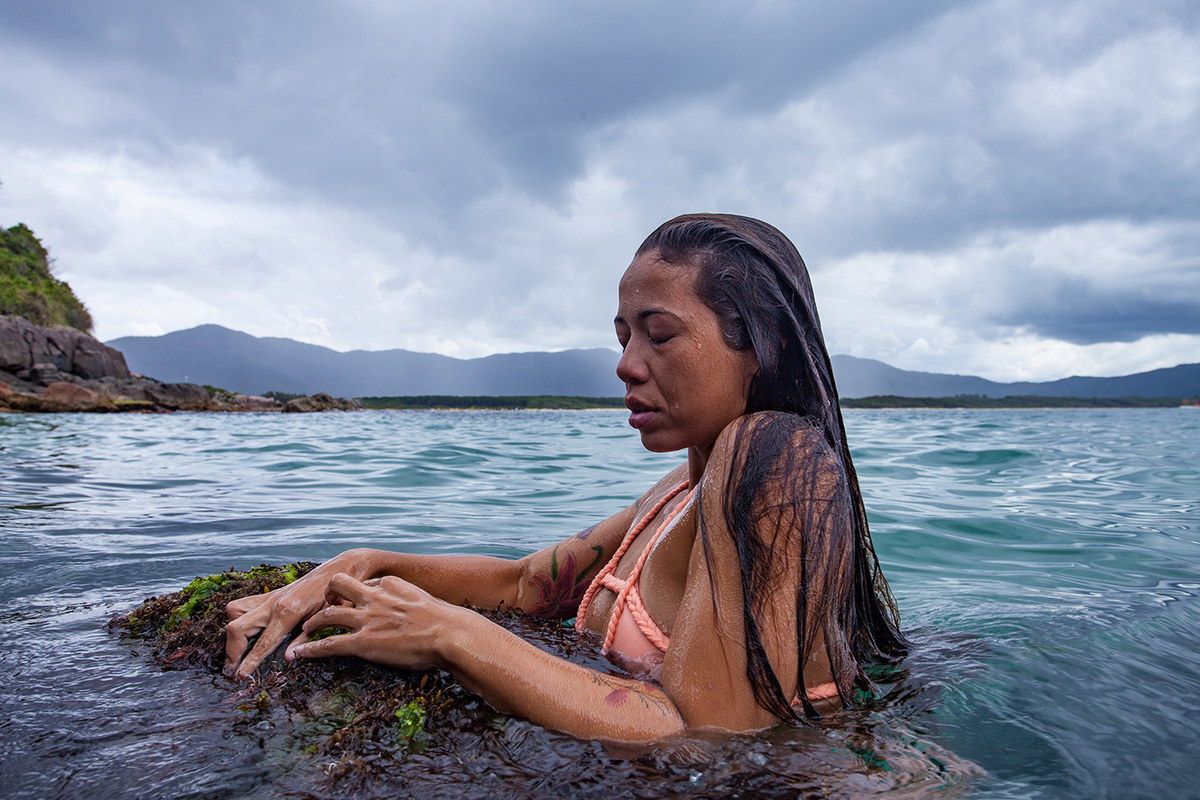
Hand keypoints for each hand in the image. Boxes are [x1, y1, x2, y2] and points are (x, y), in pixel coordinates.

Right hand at [223, 549, 375, 677]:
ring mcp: (270, 597)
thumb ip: (307, 639)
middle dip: (231, 650)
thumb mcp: (328, 620)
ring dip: (234, 631)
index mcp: (287, 612)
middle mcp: (273, 603)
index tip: (240, 677)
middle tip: (233, 669)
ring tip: (238, 651)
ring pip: (235, 611)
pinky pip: (244, 604)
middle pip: (236, 627)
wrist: (341, 569)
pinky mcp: (271, 594)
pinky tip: (249, 632)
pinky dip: (240, 619)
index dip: (248, 663)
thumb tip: (289, 657)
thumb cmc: (338, 595)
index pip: (261, 644)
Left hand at [285, 573, 458, 670]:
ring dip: (312, 623)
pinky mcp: (362, 643)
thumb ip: (409, 598)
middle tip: (321, 606)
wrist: (448, 634)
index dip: (355, 591)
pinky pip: (328, 644)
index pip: (365, 582)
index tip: (349, 599)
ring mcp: (366, 620)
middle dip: (326, 593)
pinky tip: (299, 655)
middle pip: (339, 584)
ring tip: (304, 631)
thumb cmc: (444, 621)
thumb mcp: (424, 599)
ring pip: (327, 615)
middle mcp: (374, 598)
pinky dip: (310, 649)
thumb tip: (408, 606)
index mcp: (390, 585)